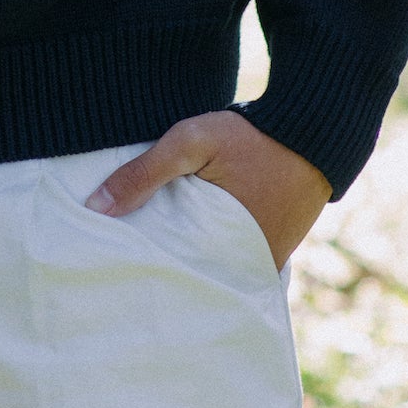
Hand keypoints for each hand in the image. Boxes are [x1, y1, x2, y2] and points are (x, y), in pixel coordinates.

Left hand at [82, 109, 330, 272]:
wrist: (311, 131)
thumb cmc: (249, 138)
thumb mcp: (190, 143)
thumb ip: (144, 174)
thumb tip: (95, 209)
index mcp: (226, 252)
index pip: (174, 276)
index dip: (144, 271)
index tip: (113, 267)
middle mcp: (248, 267)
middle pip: (193, 275)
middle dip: (164, 269)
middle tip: (124, 261)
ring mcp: (262, 261)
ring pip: (212, 268)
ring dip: (187, 258)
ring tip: (148, 250)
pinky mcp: (271, 249)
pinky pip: (232, 257)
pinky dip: (210, 248)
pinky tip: (184, 235)